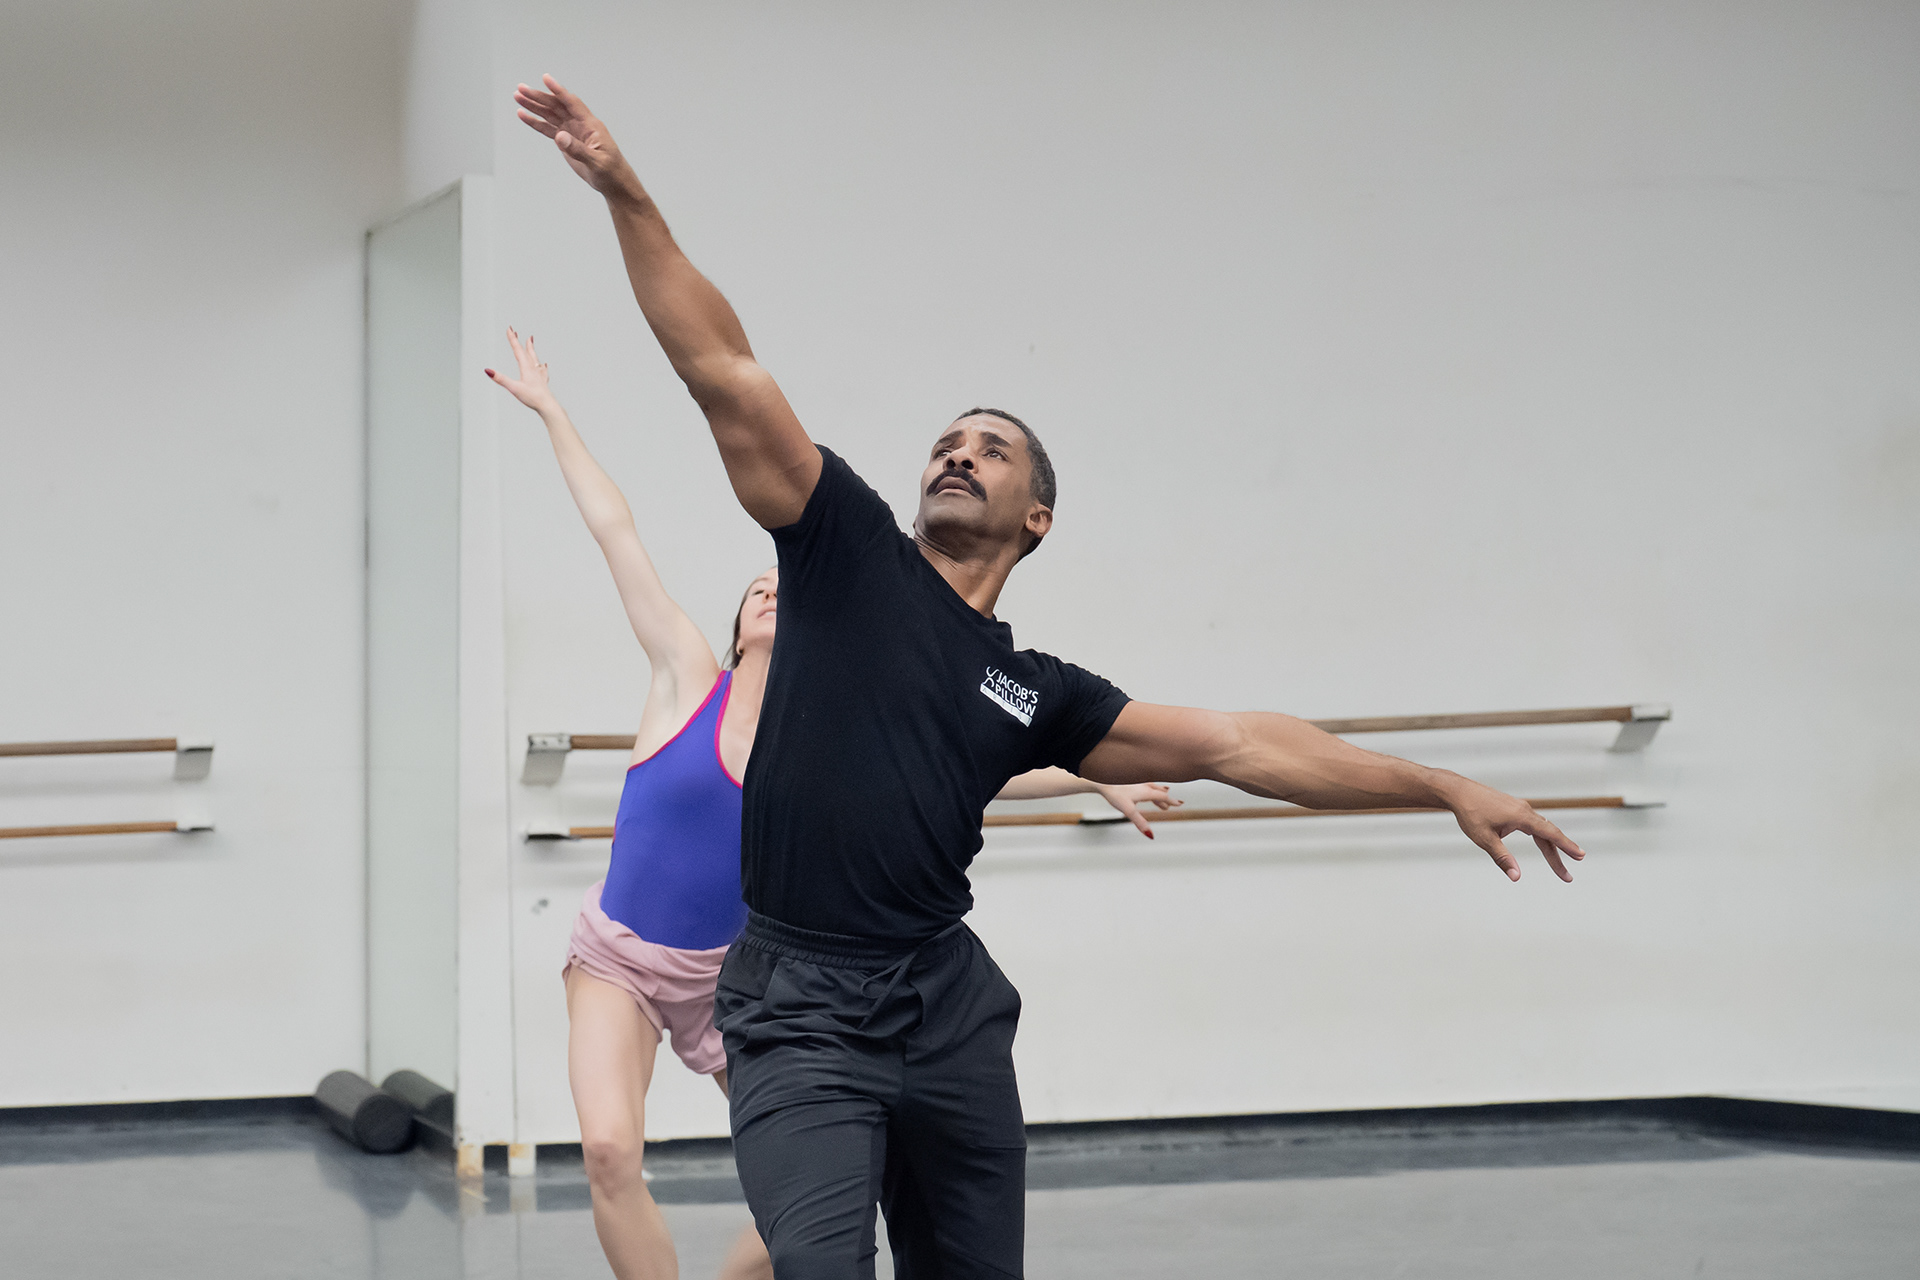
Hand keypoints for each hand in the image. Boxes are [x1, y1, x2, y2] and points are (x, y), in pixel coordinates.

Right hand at [484, 327, 556, 413]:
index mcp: (526, 368)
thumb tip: (488, 370)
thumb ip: (501, 379)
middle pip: (526, 352)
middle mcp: (533, 369)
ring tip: (530, 340)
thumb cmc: (532, 398)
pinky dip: (540, 365)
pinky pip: (542, 370)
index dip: (513, 339)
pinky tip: (543, 365)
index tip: (510, 329)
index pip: (518, 350)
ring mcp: (539, 375)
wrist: (548, 406)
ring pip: (534, 358)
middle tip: (516, 332)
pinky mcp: (543, 382)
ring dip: (530, 348)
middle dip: (519, 341)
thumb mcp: (514, 388)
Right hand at [513, 75, 640, 199]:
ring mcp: (572, 132)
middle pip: (556, 106)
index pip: (572, 103)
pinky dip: (536, 122)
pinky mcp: (566, 142)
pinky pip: (548, 129)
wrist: (614, 183)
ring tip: (517, 97)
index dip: (558, 91)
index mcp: (590, 125)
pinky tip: (524, 115)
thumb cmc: (611, 171)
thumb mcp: (597, 162)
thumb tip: (559, 137)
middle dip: (539, 97)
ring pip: (550, 115)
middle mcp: (580, 124)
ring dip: (534, 106)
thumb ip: (578, 150)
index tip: (545, 78)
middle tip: (521, 89)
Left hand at [1094, 782, 1181, 838]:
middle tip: (1174, 804)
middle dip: (1167, 798)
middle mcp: (1144, 785)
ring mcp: (1137, 782)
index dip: (1172, 801)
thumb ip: (1140, 823)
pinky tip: (1146, 794)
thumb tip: (1150, 835)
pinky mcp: (1131, 782)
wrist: (1102, 781)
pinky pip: (1145, 786)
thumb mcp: (1128, 811)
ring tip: (1162, 805)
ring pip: (1153, 788)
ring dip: (1159, 795)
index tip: (1180, 804)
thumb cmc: (1115, 794)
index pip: (1163, 796)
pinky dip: (1150, 792)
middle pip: (1159, 792)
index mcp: (1146, 791)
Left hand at [1441, 776, 1586, 881]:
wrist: (1459, 792)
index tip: (1581, 856)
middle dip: (1559, 856)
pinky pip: (1533, 824)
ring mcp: (1520, 808)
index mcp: (1522, 817)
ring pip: (1541, 829)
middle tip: (1567, 877)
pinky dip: (1541, 836)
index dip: (1567, 846)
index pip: (1550, 834)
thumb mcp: (1484, 839)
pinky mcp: (1514, 808)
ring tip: (1558, 865)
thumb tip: (1516, 877)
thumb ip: (1502, 858)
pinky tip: (1543, 844)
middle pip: (1548, 835)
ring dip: (1550, 847)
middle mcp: (1525, 810)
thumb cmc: (1470, 814)